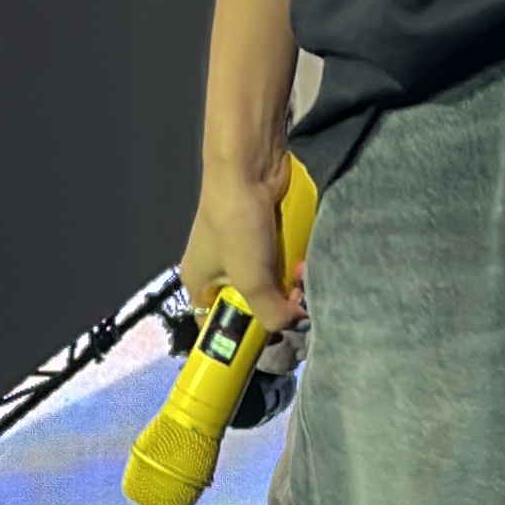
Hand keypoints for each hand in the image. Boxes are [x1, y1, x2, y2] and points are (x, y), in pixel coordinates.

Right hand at [180, 148, 301, 331]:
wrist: (250, 164)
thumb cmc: (237, 223)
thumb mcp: (251, 279)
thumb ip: (270, 312)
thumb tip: (294, 322)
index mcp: (199, 283)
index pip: (217, 324)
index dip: (243, 336)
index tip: (271, 340)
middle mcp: (218, 269)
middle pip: (252, 304)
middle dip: (276, 304)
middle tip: (294, 301)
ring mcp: (243, 249)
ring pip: (272, 281)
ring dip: (290, 282)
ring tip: (302, 273)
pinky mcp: (264, 232)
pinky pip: (281, 258)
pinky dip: (293, 260)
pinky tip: (304, 257)